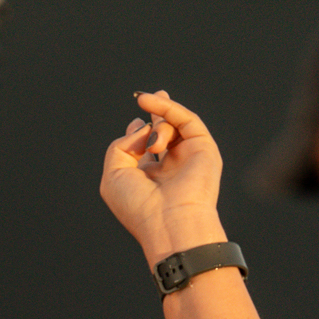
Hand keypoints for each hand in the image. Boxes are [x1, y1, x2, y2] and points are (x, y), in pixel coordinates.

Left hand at [100, 90, 224, 268]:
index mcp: (150, 179)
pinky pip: (186, 119)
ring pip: (173, 126)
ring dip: (157, 125)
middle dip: (157, 113)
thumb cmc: (138, 205)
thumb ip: (120, 146)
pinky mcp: (203, 148)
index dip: (139, 132)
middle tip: (146, 98)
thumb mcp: (114, 174)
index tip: (135, 123)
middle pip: (165, 132)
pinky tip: (151, 101)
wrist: (168, 220)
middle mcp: (171, 169)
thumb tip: (141, 126)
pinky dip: (168, 108)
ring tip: (152, 145)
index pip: (146, 148)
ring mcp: (189, 158)